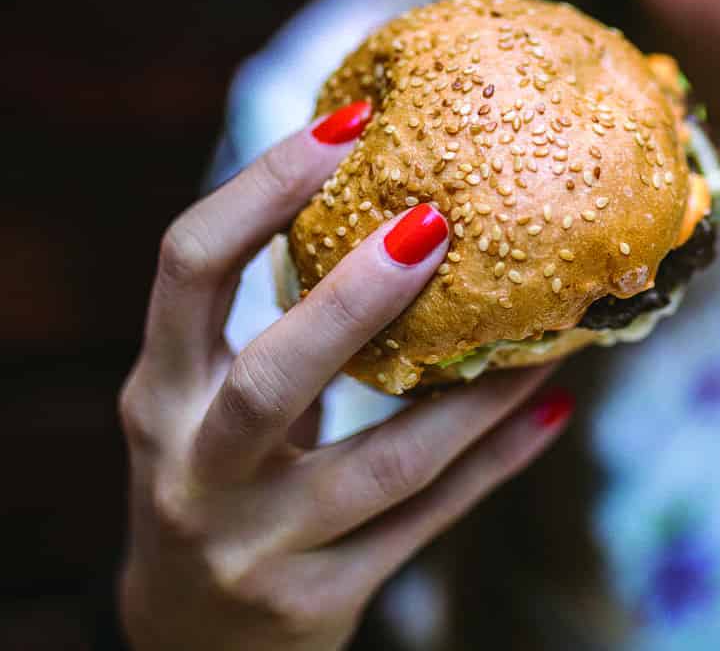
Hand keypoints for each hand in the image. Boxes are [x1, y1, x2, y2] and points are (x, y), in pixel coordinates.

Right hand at [118, 105, 570, 649]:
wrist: (191, 645)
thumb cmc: (222, 479)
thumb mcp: (212, 402)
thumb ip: (276, 326)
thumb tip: (404, 201)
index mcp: (161, 392)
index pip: (188, 268)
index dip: (261, 190)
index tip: (347, 125)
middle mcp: (193, 467)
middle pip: (271, 376)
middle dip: (353, 299)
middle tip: (436, 221)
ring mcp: (254, 545)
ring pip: (381, 464)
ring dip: (474, 397)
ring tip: (547, 337)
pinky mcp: (318, 600)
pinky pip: (426, 522)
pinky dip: (496, 462)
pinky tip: (553, 407)